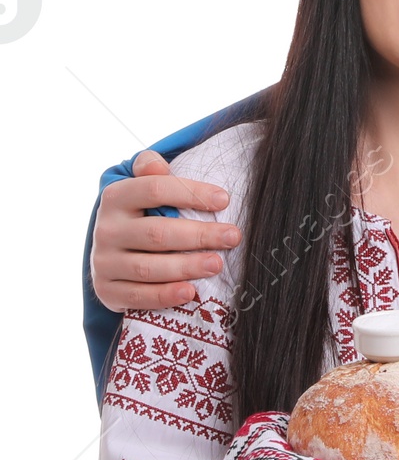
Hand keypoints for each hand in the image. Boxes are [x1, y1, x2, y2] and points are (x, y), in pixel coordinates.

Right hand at [91, 149, 239, 312]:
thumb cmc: (142, 216)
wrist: (113, 255)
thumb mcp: (142, 189)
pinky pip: (138, 296)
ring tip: (217, 264)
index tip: (225, 200)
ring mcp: (104, 263)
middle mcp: (106, 230)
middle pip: (157, 232)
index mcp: (116, 198)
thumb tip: (157, 163)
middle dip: (199, 234)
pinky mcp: (107, 291)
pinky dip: (165, 295)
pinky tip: (190, 293)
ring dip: (186, 266)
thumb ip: (151, 172)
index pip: (153, 189)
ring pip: (148, 267)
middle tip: (233, 236)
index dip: (190, 193)